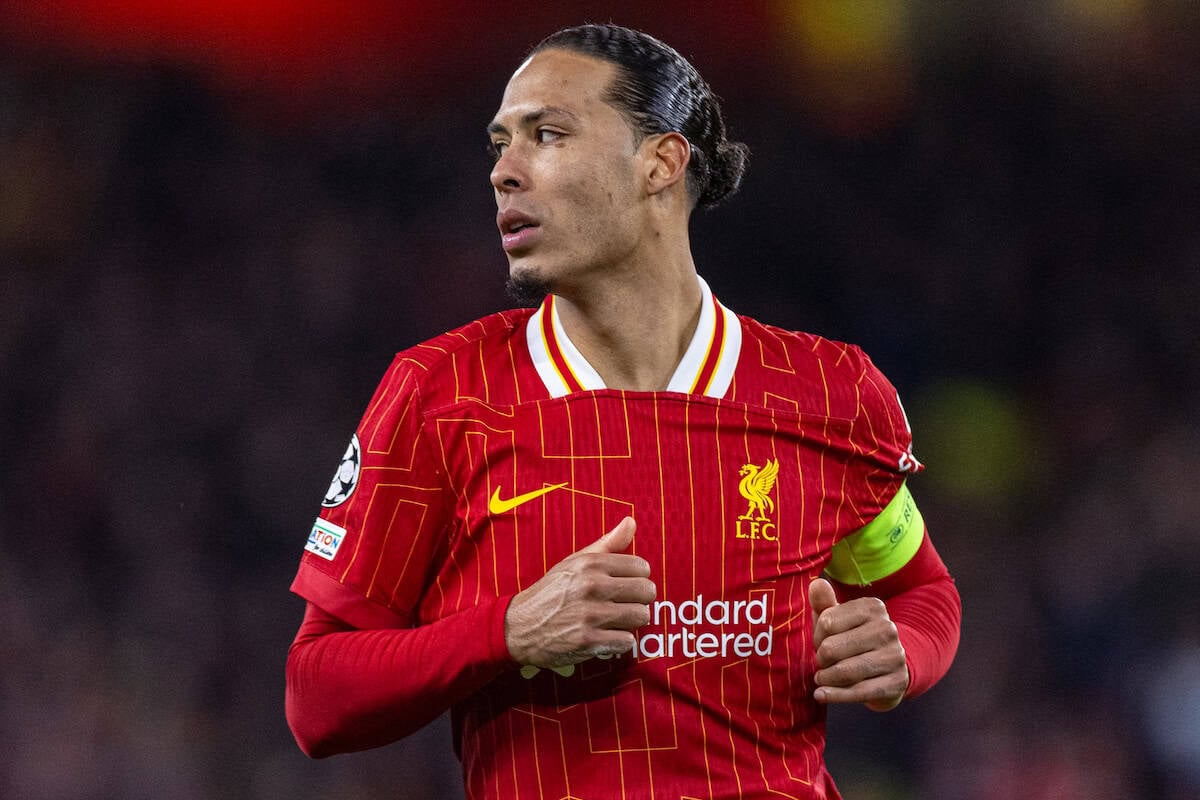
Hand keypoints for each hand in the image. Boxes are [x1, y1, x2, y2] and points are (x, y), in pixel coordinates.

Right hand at [505, 517, 655, 667]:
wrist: (519, 626)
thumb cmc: (552, 591)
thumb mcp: (575, 562)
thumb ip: (608, 544)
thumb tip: (632, 522)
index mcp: (590, 564)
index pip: (642, 567)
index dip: (639, 577)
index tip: (628, 584)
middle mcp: (591, 586)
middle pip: (646, 592)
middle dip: (640, 600)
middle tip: (625, 604)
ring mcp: (589, 615)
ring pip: (640, 616)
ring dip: (632, 621)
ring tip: (616, 620)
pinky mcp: (587, 641)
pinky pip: (626, 641)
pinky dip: (620, 641)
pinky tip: (606, 636)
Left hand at [809, 577, 908, 710]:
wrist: (888, 668)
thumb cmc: (854, 638)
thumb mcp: (839, 619)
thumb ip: (824, 603)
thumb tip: (816, 584)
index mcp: (872, 607)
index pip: (827, 622)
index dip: (816, 637)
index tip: (819, 643)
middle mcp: (887, 629)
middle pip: (833, 648)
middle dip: (820, 659)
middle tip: (821, 662)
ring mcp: (895, 656)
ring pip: (845, 671)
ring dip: (826, 678)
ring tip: (821, 678)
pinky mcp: (897, 682)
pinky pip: (859, 692)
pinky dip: (835, 695)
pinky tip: (821, 695)